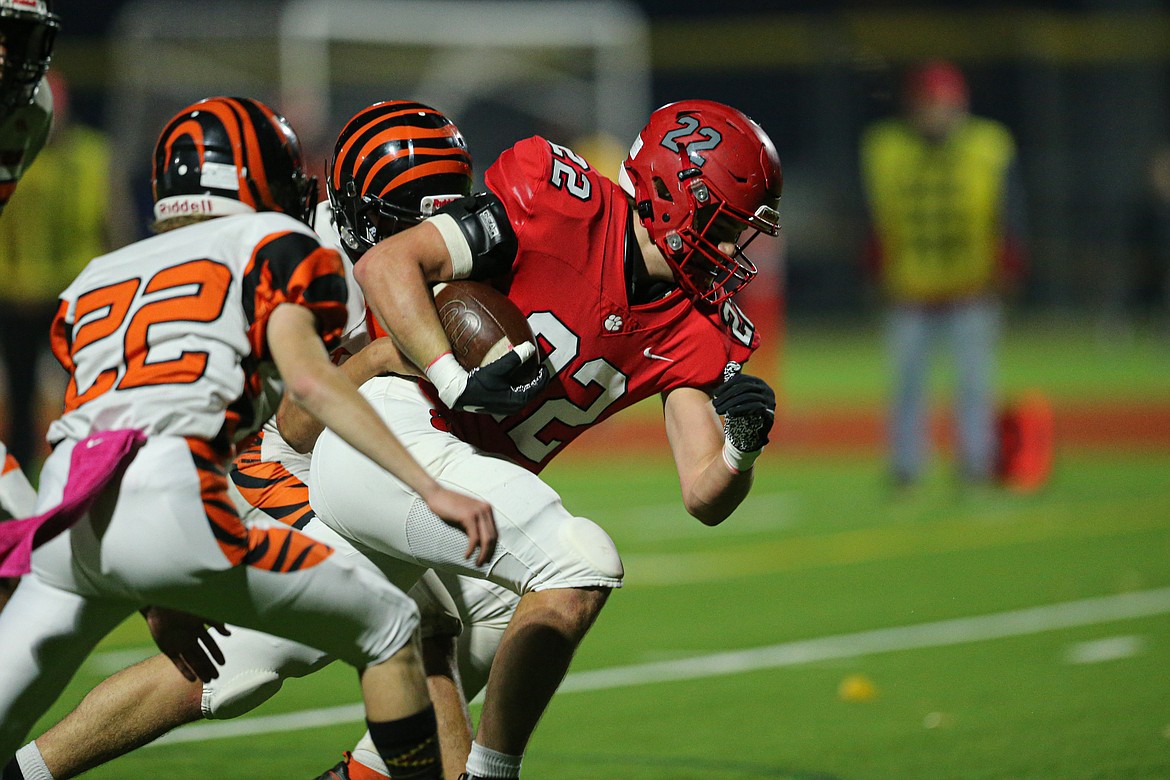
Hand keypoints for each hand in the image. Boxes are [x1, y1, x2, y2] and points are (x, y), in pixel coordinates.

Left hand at [141, 606, 230, 683]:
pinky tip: (192, 679)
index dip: (216, 654)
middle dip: (209, 666)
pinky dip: (184, 670)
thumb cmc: (182, 606)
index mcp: (197, 628)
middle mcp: (189, 638)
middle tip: (217, 677)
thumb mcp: (203, 613)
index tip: (223, 663)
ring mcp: (178, 644)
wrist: (160, 605)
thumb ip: (216, 623)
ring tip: (208, 680)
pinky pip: (177, 662)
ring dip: (199, 670)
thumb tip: (228, 633)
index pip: (210, 644)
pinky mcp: (167, 649)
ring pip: (191, 660)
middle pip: (201, 655)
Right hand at [423, 487, 497, 566]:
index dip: (493, 548)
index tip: (487, 558)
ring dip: (482, 554)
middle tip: (482, 564)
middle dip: (489, 553)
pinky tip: (467, 556)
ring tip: (477, 563)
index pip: (495, 533)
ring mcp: (478, 512)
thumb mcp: (466, 515)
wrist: (436, 494)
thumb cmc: (448, 506)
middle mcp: (486, 509)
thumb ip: (475, 526)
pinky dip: (471, 549)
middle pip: (493, 538)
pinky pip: (474, 538)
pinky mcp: (469, 516)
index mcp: (487, 509)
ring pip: (486, 540)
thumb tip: (480, 545)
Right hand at [430, 342, 549, 414]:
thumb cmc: (479, 382)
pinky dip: (519, 386)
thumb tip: (530, 347)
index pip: (538, 387)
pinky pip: (516, 395)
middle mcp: (515, 407)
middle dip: (537, 380)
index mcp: (518, 400)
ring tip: (527, 371)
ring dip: (527, 383)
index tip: (543, 365)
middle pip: (533, 392)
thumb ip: (515, 358)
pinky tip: (513, 377)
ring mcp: (507, 408)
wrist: (460, 394)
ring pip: (524, 395)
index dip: (543, 375)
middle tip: (537, 367)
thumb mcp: (498, 368)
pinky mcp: (500, 406)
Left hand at [713, 370, 775, 453]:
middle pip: (744, 387)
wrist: (755, 432)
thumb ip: (730, 389)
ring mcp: (770, 401)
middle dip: (727, 396)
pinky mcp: (770, 413)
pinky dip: (740, 409)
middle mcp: (766, 389)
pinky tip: (730, 413)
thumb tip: (715, 386)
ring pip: (748, 397)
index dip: (726, 385)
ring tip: (719, 410)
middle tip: (715, 404)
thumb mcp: (737, 399)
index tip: (714, 394)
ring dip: (730, 403)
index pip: (741, 378)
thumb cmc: (744, 413)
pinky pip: (755, 408)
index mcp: (758, 382)